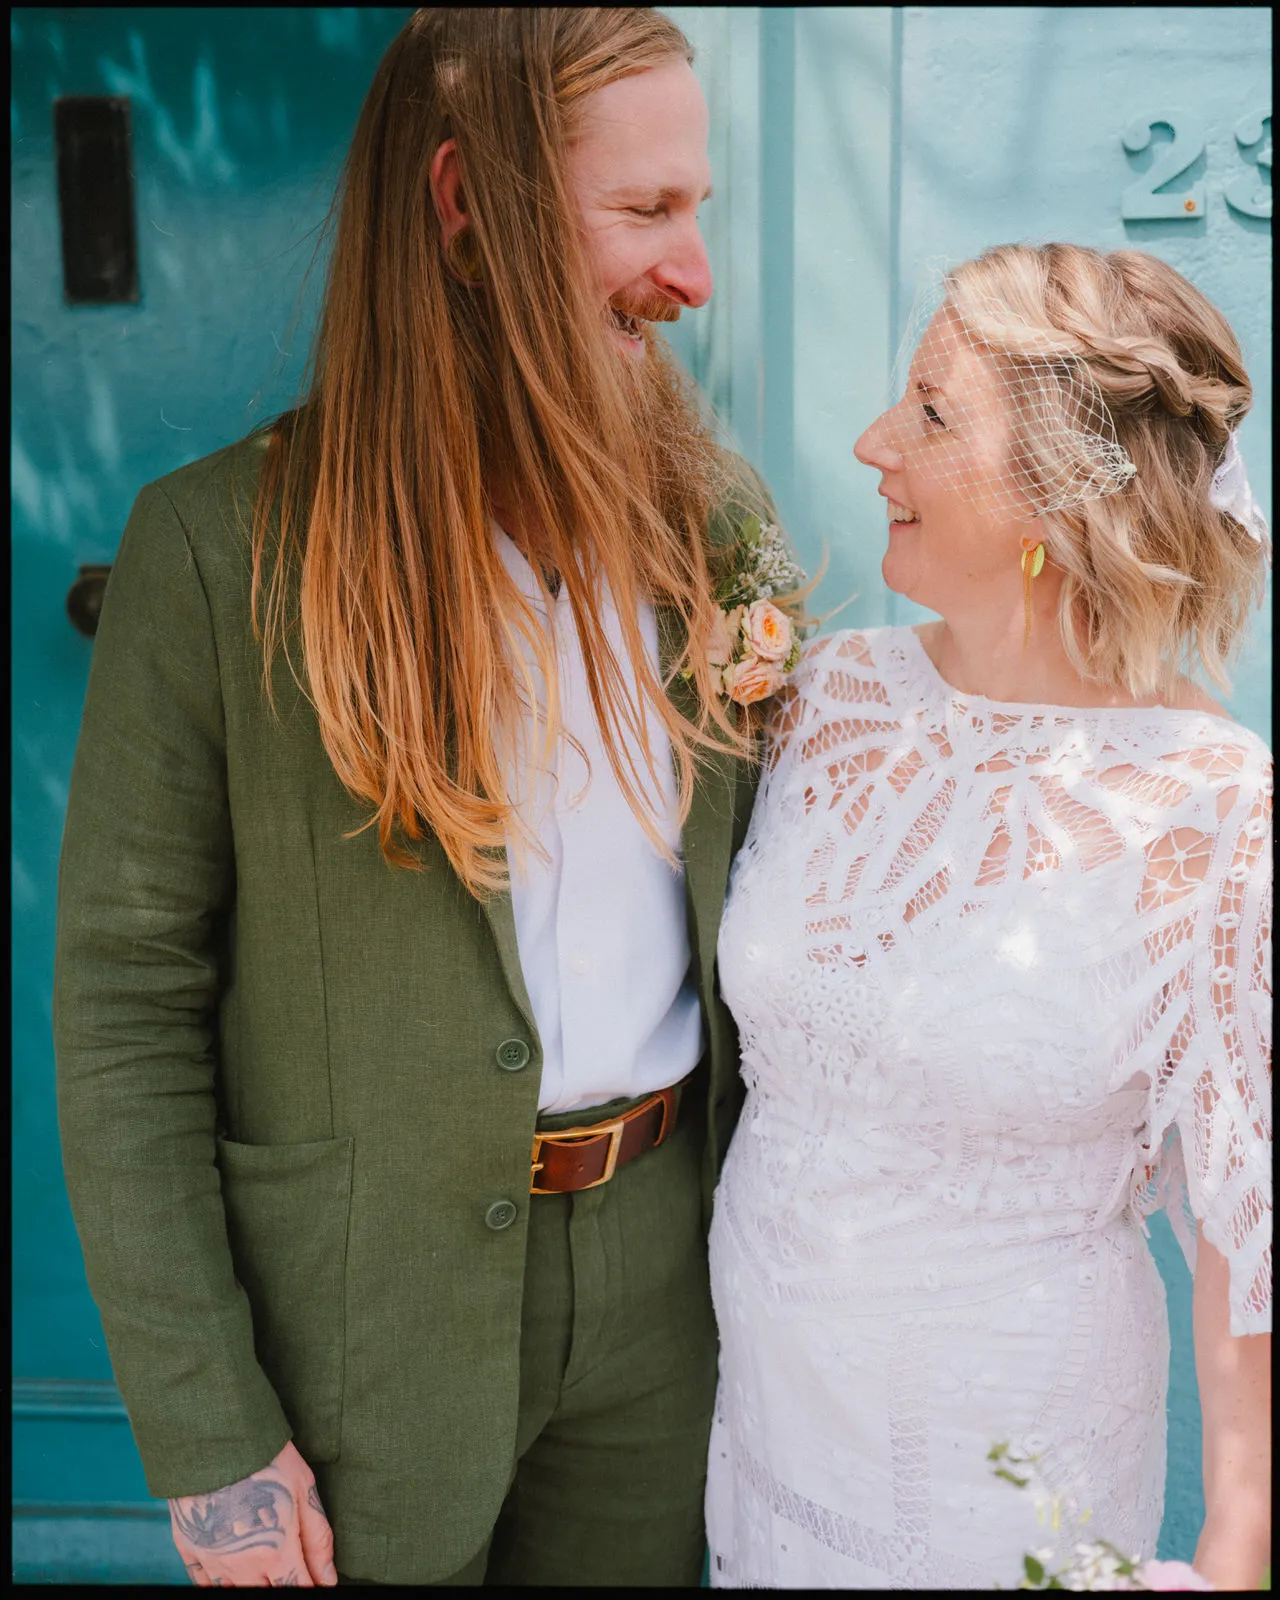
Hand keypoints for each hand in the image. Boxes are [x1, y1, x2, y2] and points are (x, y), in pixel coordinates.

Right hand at [169, 1439, 337, 1585]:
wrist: (215, 1438)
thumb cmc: (267, 1459)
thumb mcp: (305, 1491)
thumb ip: (318, 1540)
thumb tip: (329, 1578)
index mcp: (276, 1552)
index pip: (298, 1589)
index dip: (310, 1587)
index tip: (315, 1581)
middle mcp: (243, 1566)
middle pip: (265, 1595)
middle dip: (281, 1585)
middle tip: (288, 1566)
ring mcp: (212, 1560)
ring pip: (234, 1593)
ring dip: (252, 1584)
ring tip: (263, 1564)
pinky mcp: (189, 1548)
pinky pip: (202, 1584)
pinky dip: (218, 1583)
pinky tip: (230, 1573)